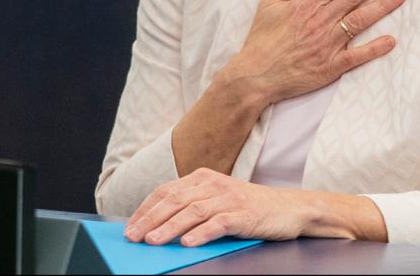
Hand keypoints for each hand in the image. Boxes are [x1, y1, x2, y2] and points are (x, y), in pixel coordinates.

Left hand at [124, 169, 303, 246]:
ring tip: (153, 241)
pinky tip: (187, 243)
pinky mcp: (243, 214)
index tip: (130, 226)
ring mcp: (228, 198)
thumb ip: (191, 205)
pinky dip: (201, 233)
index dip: (145, 209)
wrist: (289, 208)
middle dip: (150, 219)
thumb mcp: (217, 199)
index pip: (166, 191)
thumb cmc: (248, 207)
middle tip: (133, 236)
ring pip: (192, 211)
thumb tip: (157, 223)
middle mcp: (213, 184)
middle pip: (174, 200)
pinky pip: (218, 223)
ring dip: (169, 227)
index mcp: (202, 177)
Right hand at [217, 0, 403, 105]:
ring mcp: (327, 44)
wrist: (255, 75)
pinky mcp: (331, 67)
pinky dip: (375, 48)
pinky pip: (357, 56)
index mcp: (307, 4)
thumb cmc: (261, 39)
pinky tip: (392, 40)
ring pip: (360, 20)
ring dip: (383, 6)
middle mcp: (320, 21)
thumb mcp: (268, 3)